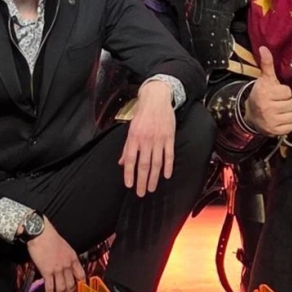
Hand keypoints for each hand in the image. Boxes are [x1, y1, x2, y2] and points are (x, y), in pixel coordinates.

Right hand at [26, 217, 85, 291]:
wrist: (41, 234)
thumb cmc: (51, 238)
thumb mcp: (65, 247)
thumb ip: (67, 258)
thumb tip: (66, 268)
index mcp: (73, 258)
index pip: (81, 275)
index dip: (81, 285)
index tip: (80, 291)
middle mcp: (67, 265)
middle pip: (71, 285)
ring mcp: (57, 269)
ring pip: (61, 288)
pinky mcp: (47, 271)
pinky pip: (50, 286)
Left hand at [119, 80, 175, 197]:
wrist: (156, 98)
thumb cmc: (142, 114)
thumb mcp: (131, 129)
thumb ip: (127, 147)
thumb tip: (122, 163)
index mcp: (134, 137)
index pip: (130, 160)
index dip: (129, 174)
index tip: (129, 185)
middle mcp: (146, 139)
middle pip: (143, 165)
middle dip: (142, 181)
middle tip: (141, 193)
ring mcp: (159, 139)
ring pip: (156, 163)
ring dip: (154, 177)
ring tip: (151, 188)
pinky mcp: (169, 137)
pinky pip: (169, 155)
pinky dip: (168, 166)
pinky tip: (166, 176)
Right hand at [245, 47, 291, 135]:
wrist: (250, 115)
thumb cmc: (261, 95)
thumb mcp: (264, 79)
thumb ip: (267, 64)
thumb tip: (264, 48)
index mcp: (264, 93)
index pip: (288, 92)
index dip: (284, 92)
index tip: (276, 94)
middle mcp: (267, 107)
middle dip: (286, 103)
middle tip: (277, 103)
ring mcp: (270, 120)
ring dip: (288, 114)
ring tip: (278, 112)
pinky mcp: (274, 131)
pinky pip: (291, 127)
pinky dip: (286, 125)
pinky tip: (278, 120)